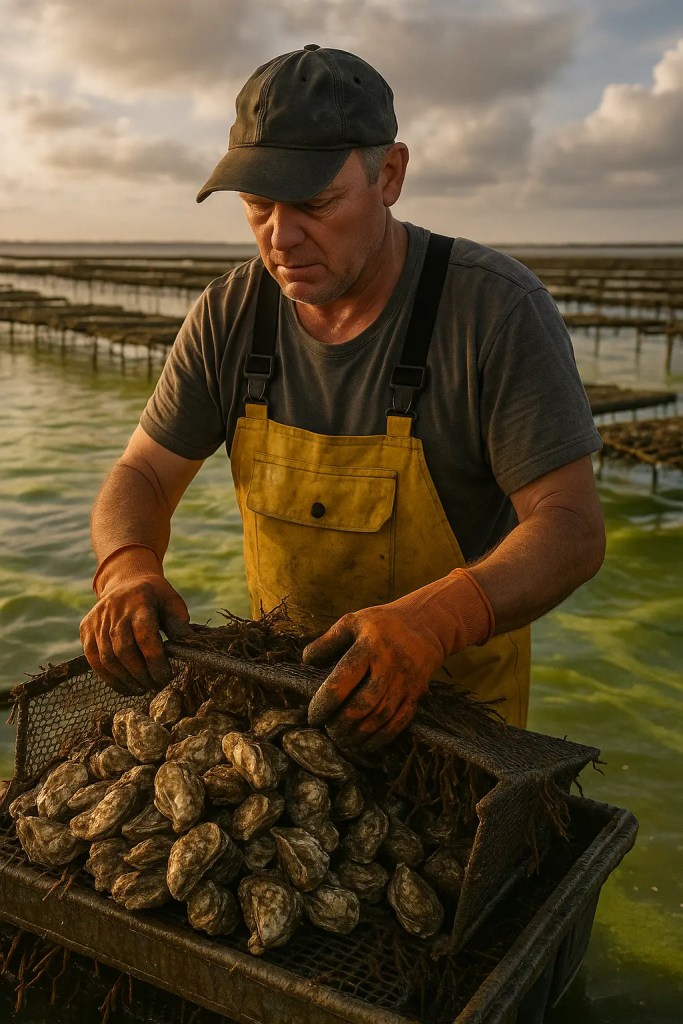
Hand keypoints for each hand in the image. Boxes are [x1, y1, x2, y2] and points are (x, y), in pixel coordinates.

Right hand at [80, 557, 190, 695]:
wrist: (127, 581)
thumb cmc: (156, 597)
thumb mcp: (172, 603)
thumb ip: (179, 625)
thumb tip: (189, 650)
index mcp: (140, 600)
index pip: (145, 635)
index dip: (155, 660)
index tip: (166, 677)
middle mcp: (115, 609)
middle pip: (123, 649)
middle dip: (140, 674)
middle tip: (154, 686)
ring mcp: (97, 619)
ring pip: (107, 657)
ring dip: (124, 679)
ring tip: (141, 689)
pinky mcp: (86, 628)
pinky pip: (93, 658)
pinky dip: (108, 677)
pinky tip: (124, 686)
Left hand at [303, 569, 494, 749]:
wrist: (425, 623)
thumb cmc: (379, 624)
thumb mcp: (351, 622)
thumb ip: (326, 642)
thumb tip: (306, 662)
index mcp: (368, 645)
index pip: (342, 681)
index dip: (324, 703)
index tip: (313, 717)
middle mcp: (388, 664)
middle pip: (363, 704)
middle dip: (341, 724)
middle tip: (328, 731)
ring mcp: (405, 680)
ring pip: (381, 716)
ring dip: (359, 734)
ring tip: (342, 740)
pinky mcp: (417, 692)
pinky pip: (400, 721)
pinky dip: (382, 737)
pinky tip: (366, 744)